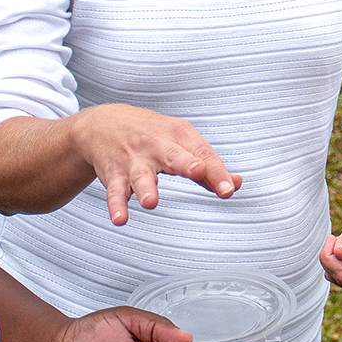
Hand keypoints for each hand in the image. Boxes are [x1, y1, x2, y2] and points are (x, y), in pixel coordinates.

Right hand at [72, 104, 241, 224]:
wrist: (105, 124)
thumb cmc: (151, 134)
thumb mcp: (182, 141)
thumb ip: (209, 166)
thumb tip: (236, 183)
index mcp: (178, 135)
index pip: (202, 153)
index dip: (217, 172)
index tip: (229, 189)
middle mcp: (156, 145)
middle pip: (174, 155)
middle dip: (186, 164)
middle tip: (198, 171)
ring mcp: (134, 160)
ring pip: (141, 175)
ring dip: (146, 188)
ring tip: (150, 202)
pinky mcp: (115, 174)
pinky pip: (116, 191)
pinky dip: (117, 205)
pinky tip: (120, 218)